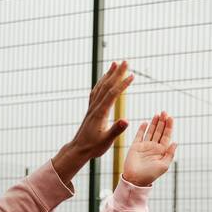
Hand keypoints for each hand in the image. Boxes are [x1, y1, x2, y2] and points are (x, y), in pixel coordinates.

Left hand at [51, 60, 133, 182]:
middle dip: (117, 73)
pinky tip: (105, 79)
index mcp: (100, 113)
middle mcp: (95, 106)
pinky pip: (96, 91)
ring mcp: (92, 107)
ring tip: (115, 64)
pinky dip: (101, 82)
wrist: (78, 149)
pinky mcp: (91, 109)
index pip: (113, 94)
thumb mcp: (106, 141)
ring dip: (109, 74)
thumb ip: (116, 130)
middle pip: (107, 85)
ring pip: (101, 86)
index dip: (123, 84)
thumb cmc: (93, 147)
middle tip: (126, 61)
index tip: (132, 75)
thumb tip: (126, 120)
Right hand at [121, 111, 176, 186]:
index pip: (167, 136)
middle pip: (159, 131)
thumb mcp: (164, 166)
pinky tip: (146, 122)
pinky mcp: (136, 146)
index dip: (169, 127)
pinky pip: (139, 135)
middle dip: (162, 122)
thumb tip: (175, 142)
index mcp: (162, 151)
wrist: (135, 179)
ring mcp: (145, 146)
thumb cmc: (151, 175)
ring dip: (154, 123)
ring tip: (157, 114)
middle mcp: (154, 147)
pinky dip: (142, 129)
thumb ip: (170, 154)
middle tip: (164, 112)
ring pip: (151, 131)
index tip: (170, 117)